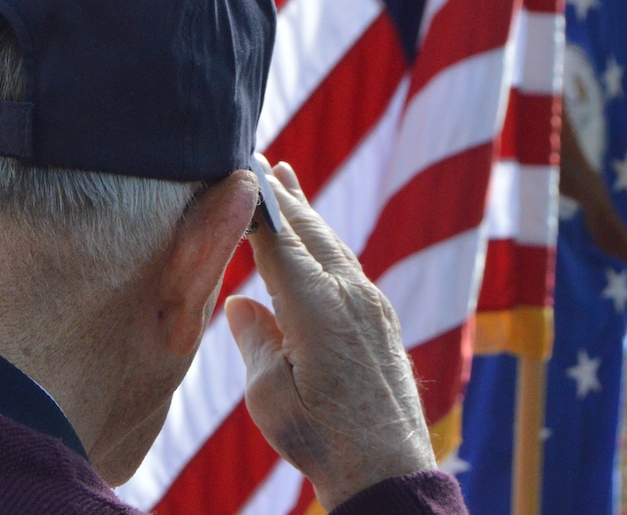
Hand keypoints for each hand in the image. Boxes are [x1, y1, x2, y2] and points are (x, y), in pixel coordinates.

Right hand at [225, 160, 435, 510]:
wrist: (389, 469)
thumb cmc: (322, 438)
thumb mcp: (270, 394)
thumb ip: (255, 339)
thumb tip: (241, 302)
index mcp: (315, 306)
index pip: (277, 239)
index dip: (256, 203)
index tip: (237, 168)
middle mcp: (349, 293)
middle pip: (309, 229)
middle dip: (282, 193)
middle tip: (260, 158)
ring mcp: (371, 303)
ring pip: (332, 243)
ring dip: (306, 211)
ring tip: (287, 179)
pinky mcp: (381, 318)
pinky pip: (347, 264)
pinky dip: (324, 240)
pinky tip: (316, 238)